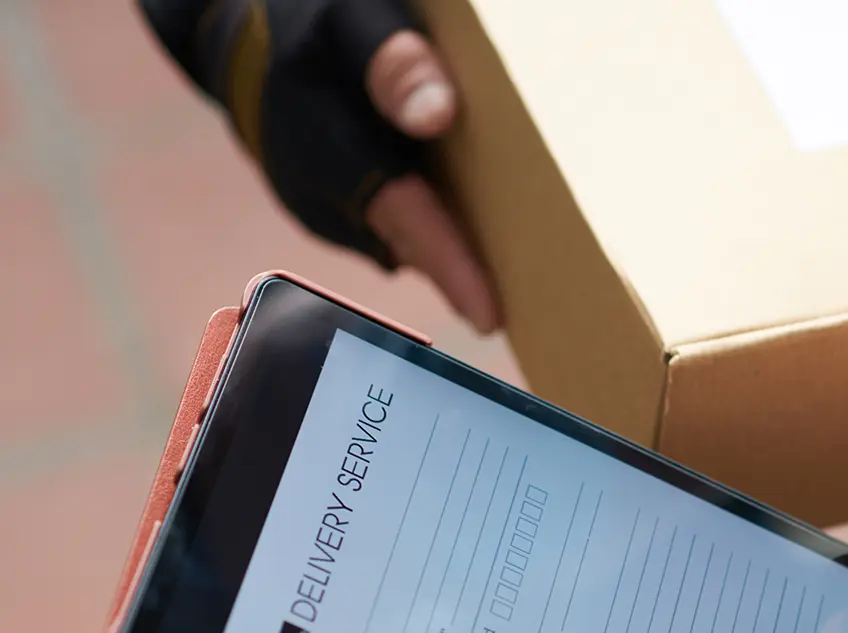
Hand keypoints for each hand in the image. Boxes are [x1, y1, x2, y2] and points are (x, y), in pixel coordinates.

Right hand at [140, 0, 499, 330]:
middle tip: (531, 299)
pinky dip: (429, 231)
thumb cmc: (310, 27)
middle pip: (410, 244)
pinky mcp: (334, 219)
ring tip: (511, 262)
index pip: (401, 216)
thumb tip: (437, 114)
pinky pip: (391, 233)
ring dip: (450, 252)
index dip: (448, 266)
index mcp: (327, 146)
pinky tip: (466, 223)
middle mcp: (320, 197)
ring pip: (402, 244)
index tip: (489, 314)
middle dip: (465, 275)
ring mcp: (323, 215)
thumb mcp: (350, 23)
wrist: (242, 47)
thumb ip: (392, 64)